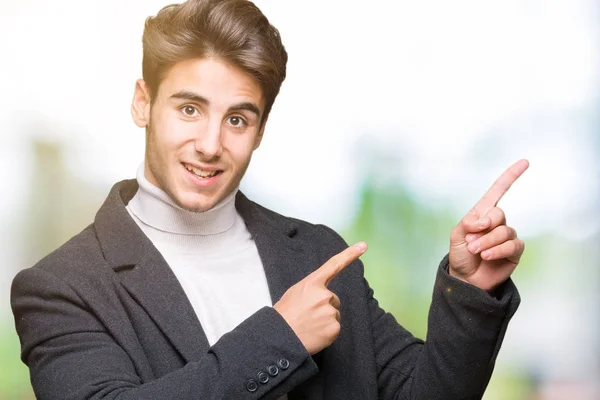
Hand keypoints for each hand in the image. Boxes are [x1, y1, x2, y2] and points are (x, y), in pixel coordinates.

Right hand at [273, 242, 367, 354]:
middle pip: (333, 299)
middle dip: (323, 307)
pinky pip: (334, 327)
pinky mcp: (334, 328)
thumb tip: (324, 295)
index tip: (363, 246)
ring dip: (324, 320)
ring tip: (308, 325)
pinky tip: (314, 333)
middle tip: (307, 315)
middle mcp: (324, 295)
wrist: (279, 338)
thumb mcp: (295, 293)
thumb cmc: (284, 315)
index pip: (334, 265)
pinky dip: (326, 332)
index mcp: (312, 283)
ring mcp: (330, 311)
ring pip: (334, 314)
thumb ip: (312, 289)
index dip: (350, 254)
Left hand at [449, 159, 528, 291]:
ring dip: (486, 243)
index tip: (525, 162)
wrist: (466, 279)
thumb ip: (468, 223)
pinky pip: (511, 245)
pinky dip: (497, 250)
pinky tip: (486, 257)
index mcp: (482, 214)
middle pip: (498, 214)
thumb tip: (484, 221)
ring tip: (476, 252)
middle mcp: (496, 222)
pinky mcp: (514, 251)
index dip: (510, 176)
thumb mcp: (456, 236)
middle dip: (483, 229)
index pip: (498, 191)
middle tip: (470, 243)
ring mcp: (507, 236)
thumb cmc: (460, 255)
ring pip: (503, 232)